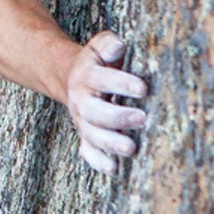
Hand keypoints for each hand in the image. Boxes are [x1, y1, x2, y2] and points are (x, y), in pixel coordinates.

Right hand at [65, 30, 147, 172]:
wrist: (71, 78)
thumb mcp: (98, 47)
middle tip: (142, 118)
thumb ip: (107, 44)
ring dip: (110, 143)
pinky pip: (88, 151)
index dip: (121, 84)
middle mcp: (82, 100)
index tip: (143, 88)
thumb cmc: (98, 62)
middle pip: (96, 112)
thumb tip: (118, 47)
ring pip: (93, 134)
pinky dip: (98, 161)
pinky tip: (113, 169)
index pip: (103, 79)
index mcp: (87, 76)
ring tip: (131, 149)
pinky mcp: (85, 136)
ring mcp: (82, 121)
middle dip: (118, 117)